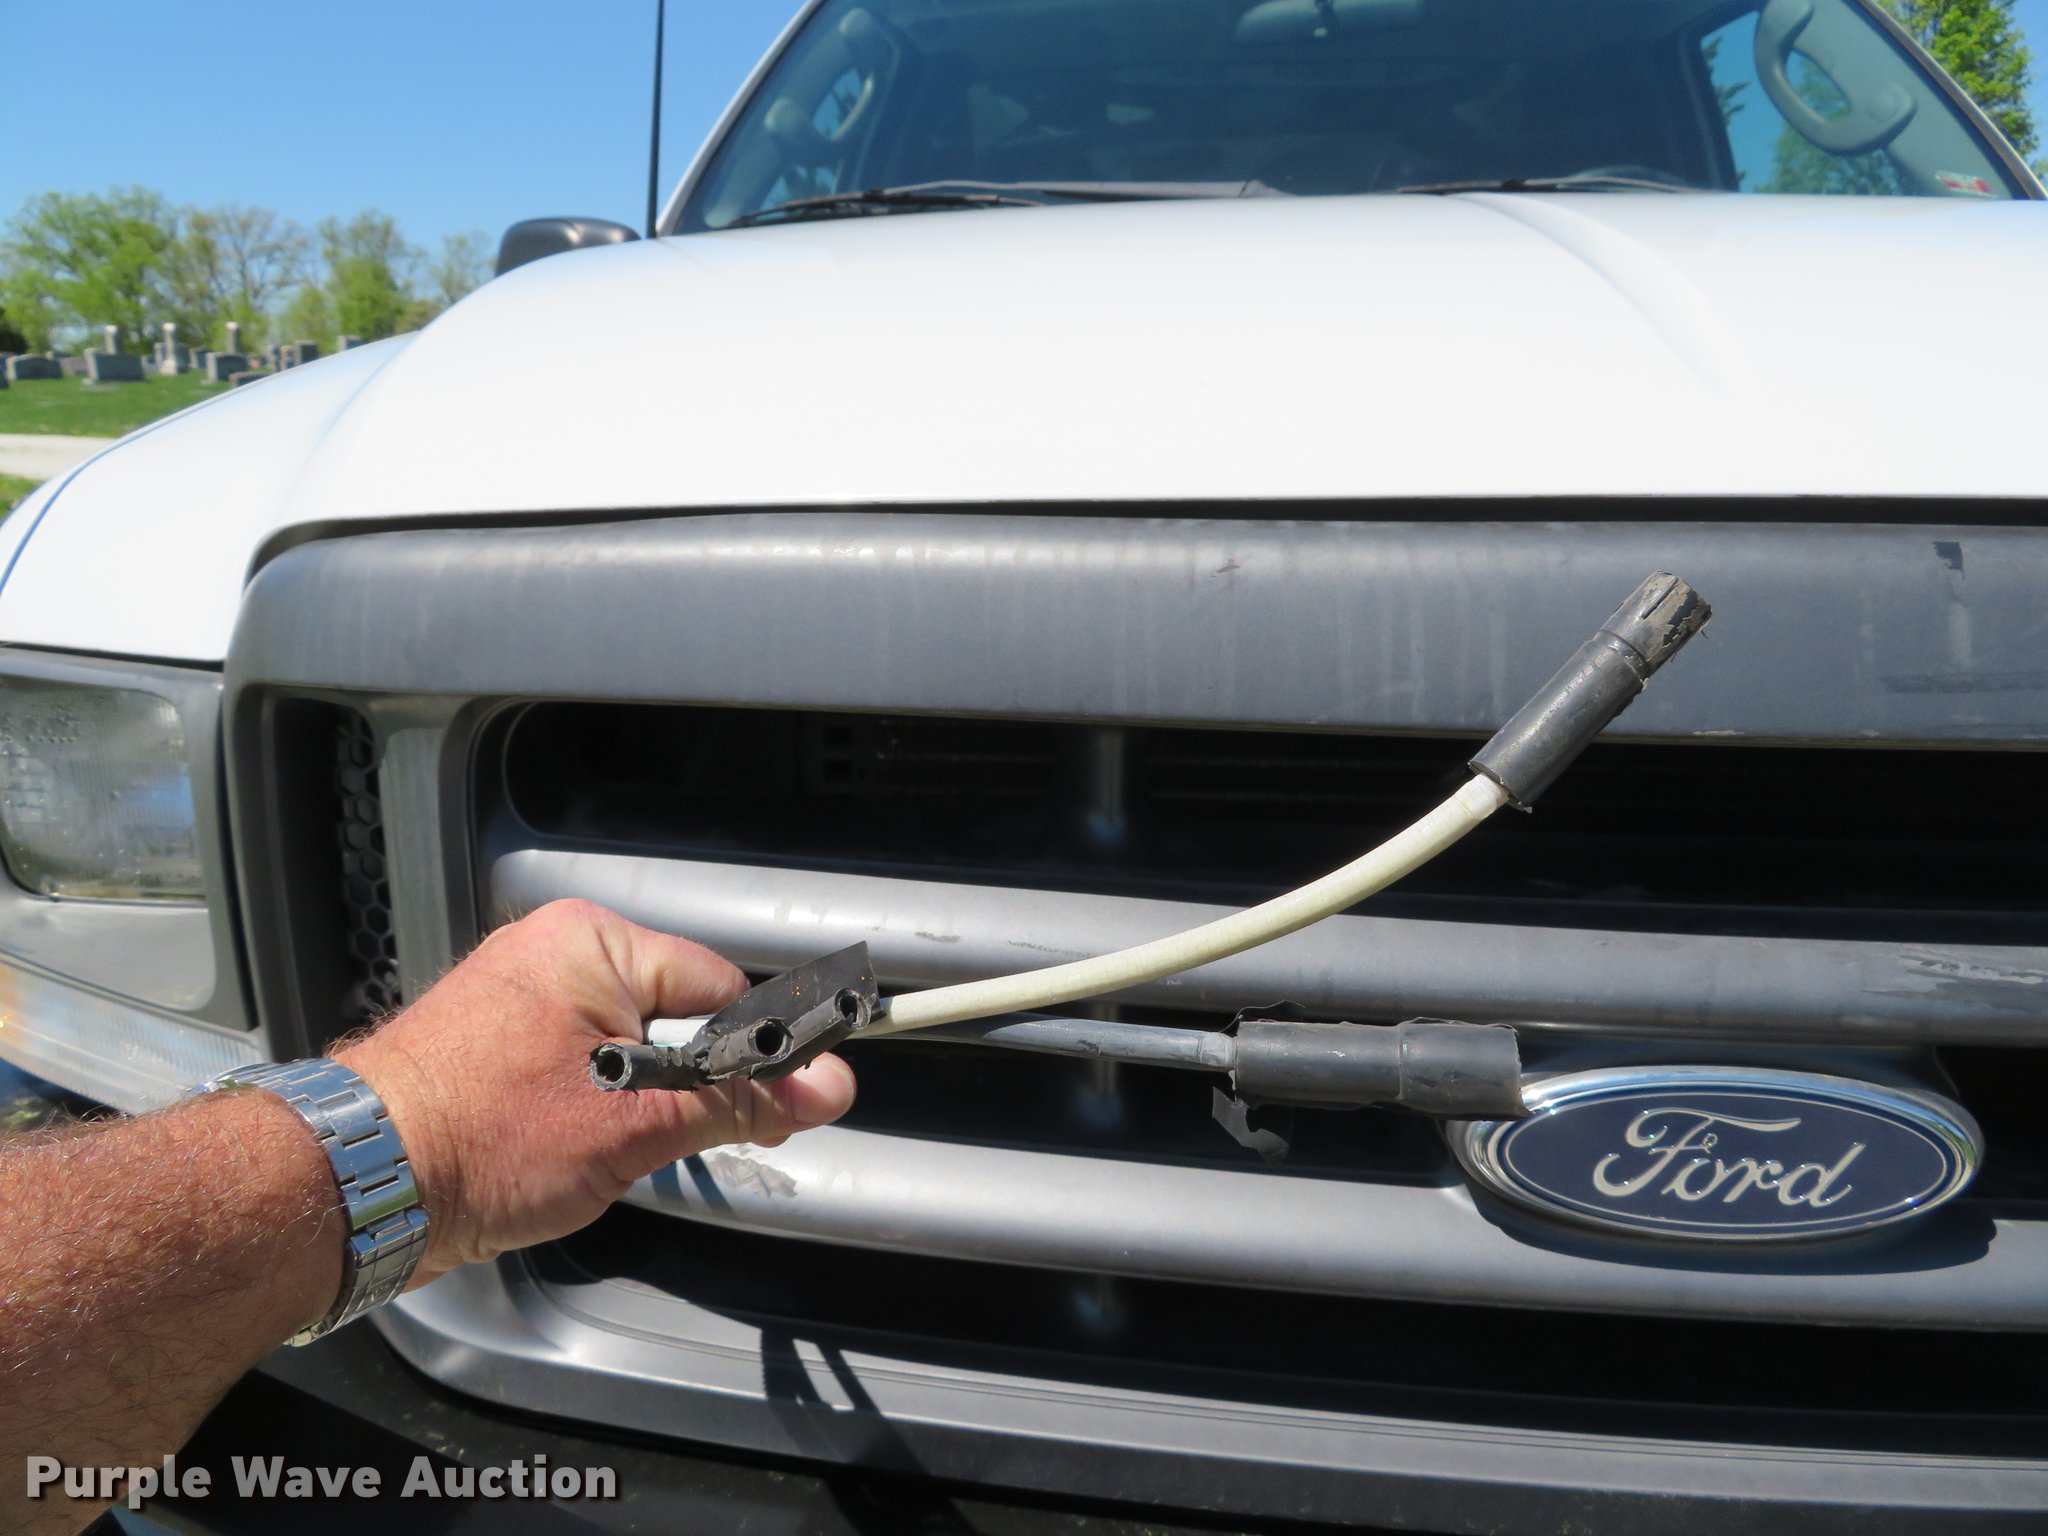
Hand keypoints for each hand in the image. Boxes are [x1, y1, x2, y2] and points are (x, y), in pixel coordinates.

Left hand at [334, 899, 855, 1282]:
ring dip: (642, 1108)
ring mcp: (520, 1001)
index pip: (720, 990)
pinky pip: (582, 1069)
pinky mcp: (496, 1049)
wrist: (360, 1189)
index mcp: (592, 944)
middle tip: (679, 1144)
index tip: (796, 1104)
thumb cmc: (486, 1140)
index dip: (760, 1054)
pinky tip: (575, 1156)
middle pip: (677, 1019)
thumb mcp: (635, 1126)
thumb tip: (828, 1086)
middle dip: (692, 1088)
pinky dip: (598, 1113)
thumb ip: (739, 1100)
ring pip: (631, 1052)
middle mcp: (555, 956)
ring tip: (606, 1154)